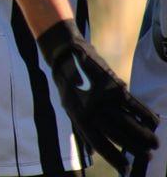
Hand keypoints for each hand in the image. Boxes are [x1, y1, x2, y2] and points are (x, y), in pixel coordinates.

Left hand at [37, 20, 158, 172]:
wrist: (67, 57)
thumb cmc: (68, 86)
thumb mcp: (68, 109)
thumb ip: (81, 129)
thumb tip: (92, 150)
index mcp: (79, 119)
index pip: (100, 145)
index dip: (114, 159)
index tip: (125, 169)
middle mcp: (92, 111)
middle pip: (119, 136)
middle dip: (136, 148)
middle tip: (148, 155)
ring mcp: (105, 99)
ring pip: (129, 123)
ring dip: (145, 135)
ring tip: (154, 143)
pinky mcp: (115, 87)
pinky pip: (134, 105)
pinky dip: (146, 115)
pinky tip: (153, 122)